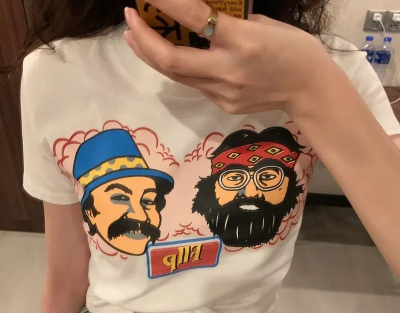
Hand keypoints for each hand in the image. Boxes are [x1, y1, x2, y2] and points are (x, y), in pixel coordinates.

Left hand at [124, 0, 336, 115]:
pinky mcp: (222, 105)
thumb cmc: (295, 50)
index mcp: (243, 41)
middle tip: (128, 20)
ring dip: (151, 56)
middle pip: (171, 60)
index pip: (194, 17)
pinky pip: (193, 84)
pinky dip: (177, 69)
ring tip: (135, 38)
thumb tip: (202, 19)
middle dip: (143, 39)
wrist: (308, 91)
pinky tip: (169, 56)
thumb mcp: (265, 24)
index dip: (165, 2)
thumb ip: (231, 23)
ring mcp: (223, 92)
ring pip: (176, 76)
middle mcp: (228, 70)